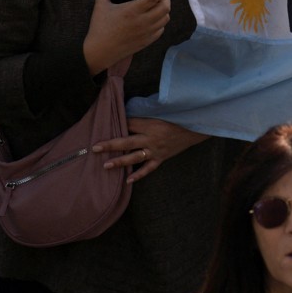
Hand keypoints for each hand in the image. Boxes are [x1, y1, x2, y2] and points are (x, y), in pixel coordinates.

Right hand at [83, 0, 173, 75]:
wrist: (99, 52)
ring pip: (166, 18)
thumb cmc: (99, 28)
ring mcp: (147, 33)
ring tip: (157, 5)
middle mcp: (143, 21)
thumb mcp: (99, 5)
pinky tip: (154, 18)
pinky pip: (161, 29)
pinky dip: (161, 21)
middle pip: (166, 7)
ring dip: (165, 9)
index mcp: (132, 11)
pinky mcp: (148, 41)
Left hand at [92, 117, 208, 183]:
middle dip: (110, 144)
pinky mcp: (161, 158)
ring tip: (106, 165)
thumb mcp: (163, 111)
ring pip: (134, 157)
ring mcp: (156, 150)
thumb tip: (128, 113)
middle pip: (127, 141)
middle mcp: (152, 138)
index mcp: (152, 123)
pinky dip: (138, 175)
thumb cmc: (178, 117)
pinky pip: (148, 168)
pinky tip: (127, 181)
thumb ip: (146, 113)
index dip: (118, 123)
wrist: (196, 129)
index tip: (107, 123)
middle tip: (95, 148)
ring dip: (119, 161)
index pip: (130, 123)